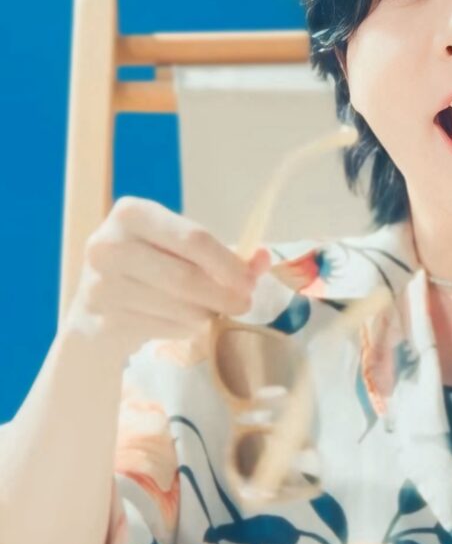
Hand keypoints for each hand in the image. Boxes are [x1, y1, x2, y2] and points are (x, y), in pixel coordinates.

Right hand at [61, 195, 272, 362]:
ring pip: (179, 308)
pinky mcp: (101, 322)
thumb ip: (225, 254)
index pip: (193, 238)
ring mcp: (100, 286)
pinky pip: (164, 329)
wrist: (96, 307)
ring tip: (213, 311)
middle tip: (245, 304)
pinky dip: (186, 329)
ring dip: (207, 314)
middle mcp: (108, 246)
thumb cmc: (152, 267)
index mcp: (132, 214)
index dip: (228, 263)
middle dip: (225, 295)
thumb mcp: (183, 249)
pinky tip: (187, 323)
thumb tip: (264, 258)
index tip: (250, 281)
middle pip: (186, 277)